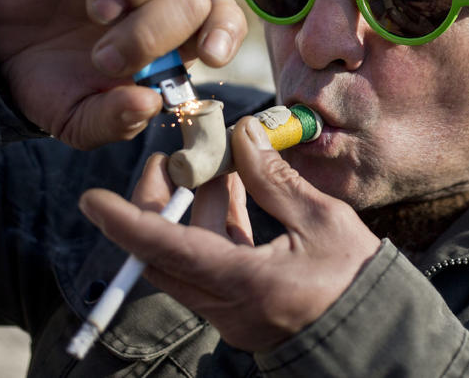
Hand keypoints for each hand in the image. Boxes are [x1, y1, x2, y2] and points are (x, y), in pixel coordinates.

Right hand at [0, 0, 246, 148]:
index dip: (226, 33)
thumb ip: (114, 121)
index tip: (207, 56)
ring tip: (98, 11)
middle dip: (153, 31)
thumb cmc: (53, 87)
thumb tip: (149, 104)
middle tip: (106, 57)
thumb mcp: (78, 121)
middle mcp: (163, 0)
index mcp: (175, 45)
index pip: (225, 23)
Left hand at [78, 117, 382, 350]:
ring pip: (187, 256)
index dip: (127, 222)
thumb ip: (276, 179)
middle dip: (155, 204)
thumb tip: (243, 135)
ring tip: (215, 163)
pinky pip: (210, 263)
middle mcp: (226, 304)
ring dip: (192, 209)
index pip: (168, 252)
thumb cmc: (356, 280)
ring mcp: (230, 310)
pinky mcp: (240, 307)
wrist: (376, 334)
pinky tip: (234, 191)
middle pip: (164, 254)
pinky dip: (215, 226)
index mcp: (244, 283)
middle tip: (166, 160)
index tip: (92, 199)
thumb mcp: (324, 221)